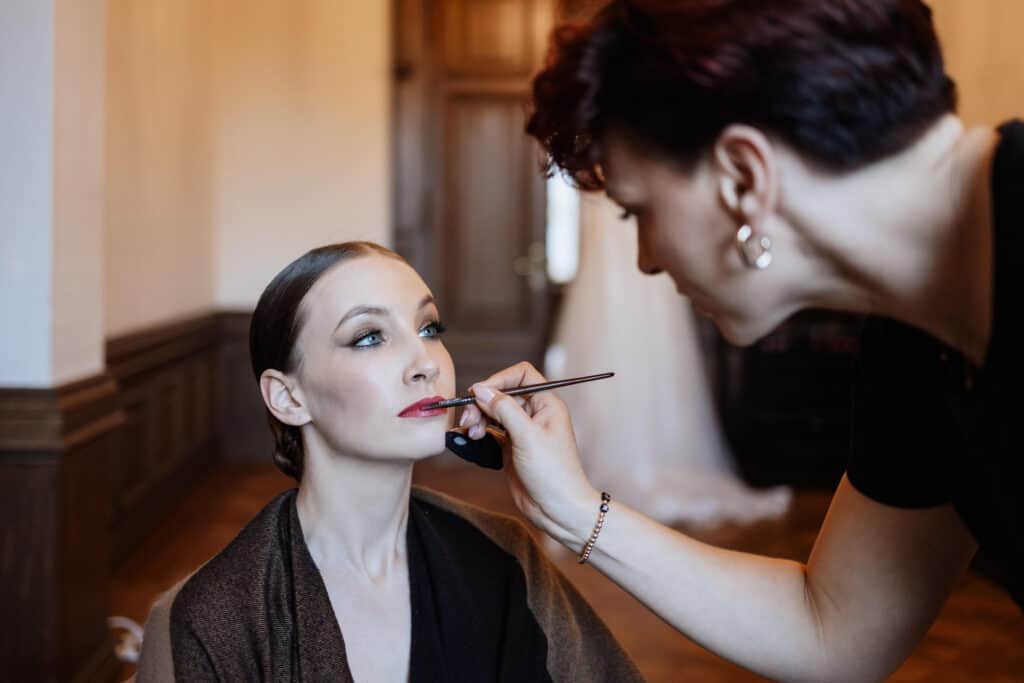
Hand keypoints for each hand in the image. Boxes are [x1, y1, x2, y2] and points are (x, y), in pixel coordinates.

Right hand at [459, 362, 598, 542]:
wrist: (558, 509)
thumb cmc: (554, 474)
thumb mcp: (528, 436)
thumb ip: (503, 409)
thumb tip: (482, 390)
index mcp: (547, 404)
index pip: (521, 376)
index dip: (498, 380)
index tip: (479, 392)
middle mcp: (535, 414)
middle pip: (502, 394)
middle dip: (483, 403)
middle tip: (469, 418)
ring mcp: (522, 431)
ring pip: (494, 412)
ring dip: (479, 418)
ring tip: (472, 432)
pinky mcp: (511, 447)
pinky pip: (491, 431)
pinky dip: (479, 432)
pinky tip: (471, 438)